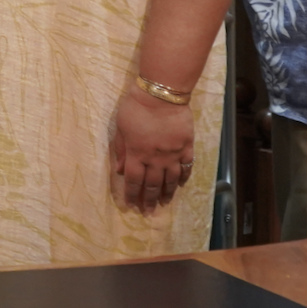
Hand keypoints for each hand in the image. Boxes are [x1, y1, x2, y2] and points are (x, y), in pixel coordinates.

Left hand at [112, 87, 194, 212]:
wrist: (161, 95)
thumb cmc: (136, 108)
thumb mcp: (120, 127)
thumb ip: (121, 150)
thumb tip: (120, 170)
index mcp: (137, 154)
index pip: (134, 181)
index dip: (132, 195)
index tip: (131, 206)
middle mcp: (155, 159)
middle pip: (152, 184)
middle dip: (149, 200)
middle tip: (149, 212)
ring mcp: (173, 154)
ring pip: (171, 180)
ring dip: (167, 193)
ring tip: (165, 203)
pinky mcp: (187, 146)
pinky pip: (187, 167)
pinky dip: (184, 177)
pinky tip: (181, 185)